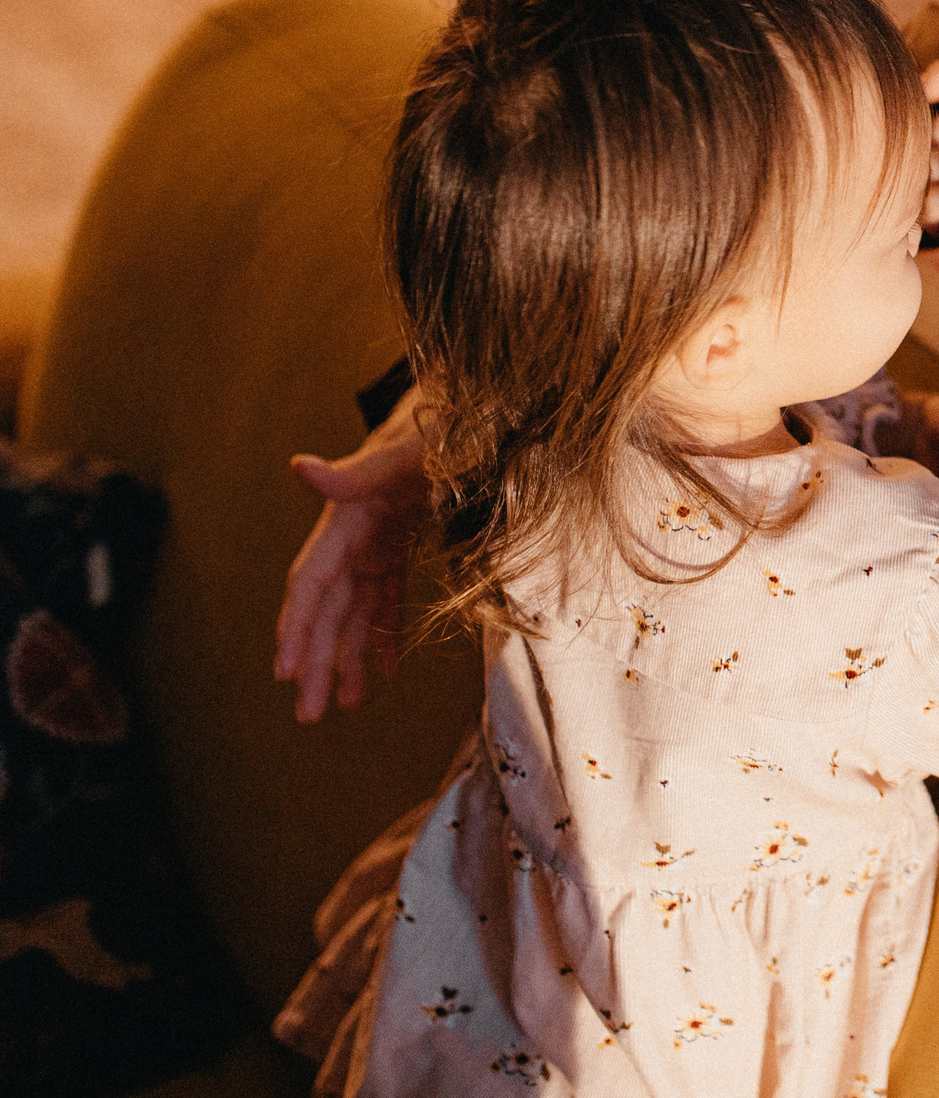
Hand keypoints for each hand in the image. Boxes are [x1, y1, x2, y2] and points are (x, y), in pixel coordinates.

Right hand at [274, 387, 434, 721]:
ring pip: (355, 609)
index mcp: (348, 514)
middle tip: (308, 712)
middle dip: (316, 659)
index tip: (284, 669)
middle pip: (329, 606)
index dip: (298, 625)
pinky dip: (382, 632)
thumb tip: (299, 466)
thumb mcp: (407, 446)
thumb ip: (355, 467)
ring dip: (347, 655)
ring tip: (342, 704)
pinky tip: (383, 669)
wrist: (476, 402)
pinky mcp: (402, 542)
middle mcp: (356, 532)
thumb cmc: (442, 421)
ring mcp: (378, 539)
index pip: (313, 580)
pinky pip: (387, 596)